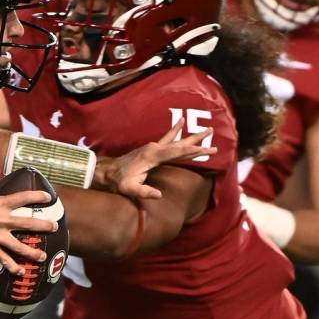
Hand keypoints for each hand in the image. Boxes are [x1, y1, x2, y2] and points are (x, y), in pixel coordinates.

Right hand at [0, 177, 57, 275]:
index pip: (23, 198)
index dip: (38, 197)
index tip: (48, 198)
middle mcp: (1, 220)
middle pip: (28, 223)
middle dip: (44, 226)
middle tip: (54, 226)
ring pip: (19, 247)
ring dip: (32, 252)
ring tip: (42, 256)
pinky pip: (3, 260)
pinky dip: (13, 267)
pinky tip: (21, 271)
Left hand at [97, 118, 216, 202]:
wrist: (106, 172)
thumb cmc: (118, 181)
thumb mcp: (129, 189)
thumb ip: (144, 192)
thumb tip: (159, 195)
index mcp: (152, 156)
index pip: (177, 153)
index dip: (193, 151)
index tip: (208, 149)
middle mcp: (154, 148)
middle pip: (179, 143)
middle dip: (197, 140)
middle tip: (212, 134)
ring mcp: (152, 147)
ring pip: (176, 140)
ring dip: (190, 136)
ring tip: (205, 129)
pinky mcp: (151, 149)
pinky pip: (167, 139)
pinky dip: (176, 131)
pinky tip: (181, 123)